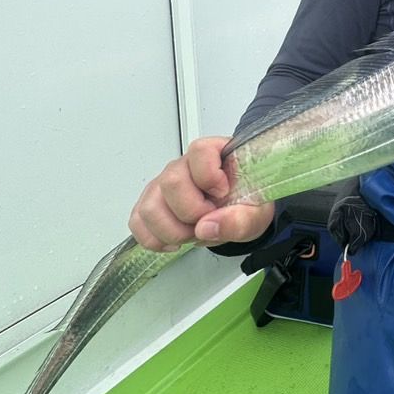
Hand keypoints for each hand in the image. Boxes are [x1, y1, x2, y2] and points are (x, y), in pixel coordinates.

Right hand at [128, 136, 274, 251]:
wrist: (236, 213)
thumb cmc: (245, 203)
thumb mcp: (256, 214)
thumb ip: (240, 219)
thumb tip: (207, 227)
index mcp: (213, 154)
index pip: (200, 152)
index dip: (210, 177)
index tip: (224, 194)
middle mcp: (183, 166)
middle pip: (171, 183)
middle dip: (191, 213)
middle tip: (208, 222)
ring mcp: (162, 184)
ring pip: (149, 207)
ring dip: (172, 231)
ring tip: (192, 234)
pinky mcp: (150, 203)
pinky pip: (137, 221)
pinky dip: (154, 239)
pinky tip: (174, 242)